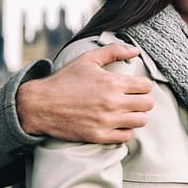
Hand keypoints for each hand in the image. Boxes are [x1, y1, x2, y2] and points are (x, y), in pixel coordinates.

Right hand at [16, 43, 153, 143]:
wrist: (39, 105)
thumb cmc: (64, 80)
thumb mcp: (88, 59)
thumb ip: (114, 51)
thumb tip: (136, 50)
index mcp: (112, 82)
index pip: (146, 86)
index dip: (143, 85)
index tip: (135, 86)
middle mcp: (112, 103)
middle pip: (148, 104)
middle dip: (143, 100)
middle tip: (132, 99)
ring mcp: (106, 121)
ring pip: (140, 121)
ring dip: (136, 116)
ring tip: (126, 112)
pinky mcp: (98, 136)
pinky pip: (126, 137)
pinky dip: (124, 130)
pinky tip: (116, 123)